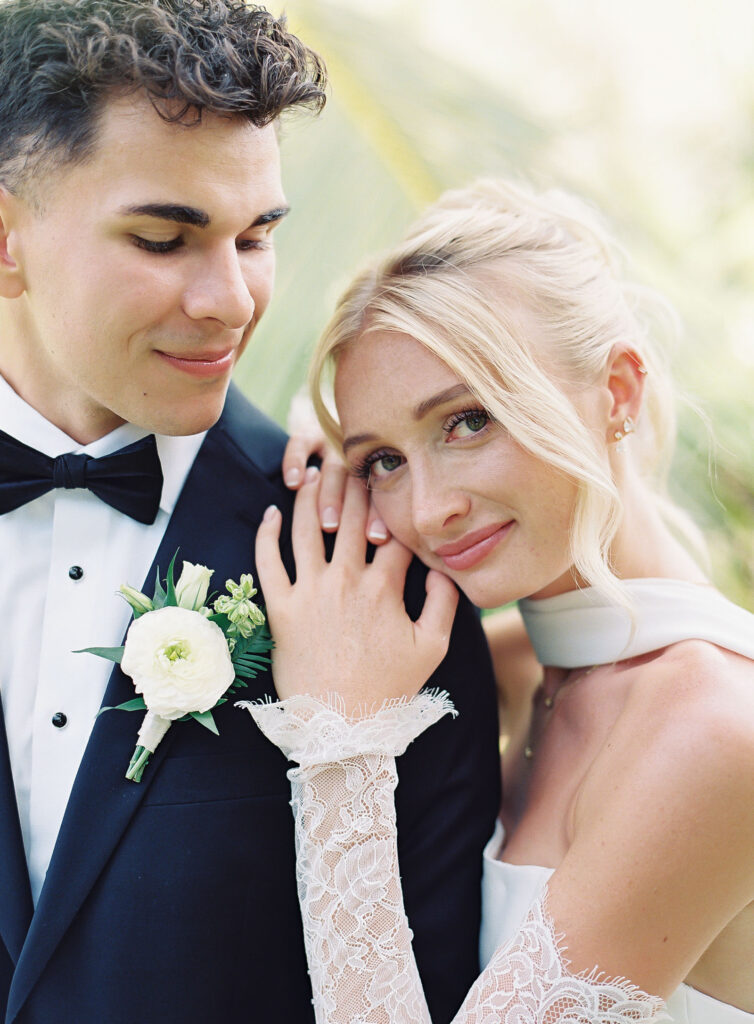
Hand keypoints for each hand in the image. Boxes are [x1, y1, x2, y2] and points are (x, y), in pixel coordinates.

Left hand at [256, 467, 458, 712]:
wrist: (341, 727)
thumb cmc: (388, 689)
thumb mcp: (431, 647)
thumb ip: (444, 602)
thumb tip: (447, 566)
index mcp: (384, 587)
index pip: (392, 529)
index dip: (396, 503)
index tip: (395, 483)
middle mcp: (345, 580)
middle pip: (349, 516)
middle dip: (353, 482)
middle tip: (351, 459)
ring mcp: (310, 592)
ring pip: (306, 528)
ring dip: (309, 494)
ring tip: (312, 471)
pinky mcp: (281, 608)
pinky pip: (268, 562)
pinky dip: (265, 533)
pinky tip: (269, 513)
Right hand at [282, 392, 389, 543]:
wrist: (348, 413)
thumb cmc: (364, 469)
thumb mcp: (381, 484)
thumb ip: (393, 510)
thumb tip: (407, 546)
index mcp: (381, 471)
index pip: (381, 494)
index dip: (378, 516)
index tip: (379, 539)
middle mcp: (361, 458)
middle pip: (358, 483)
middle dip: (357, 513)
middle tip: (358, 539)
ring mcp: (336, 445)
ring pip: (333, 469)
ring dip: (331, 495)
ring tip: (329, 523)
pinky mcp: (310, 433)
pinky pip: (301, 444)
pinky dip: (295, 460)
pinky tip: (294, 482)